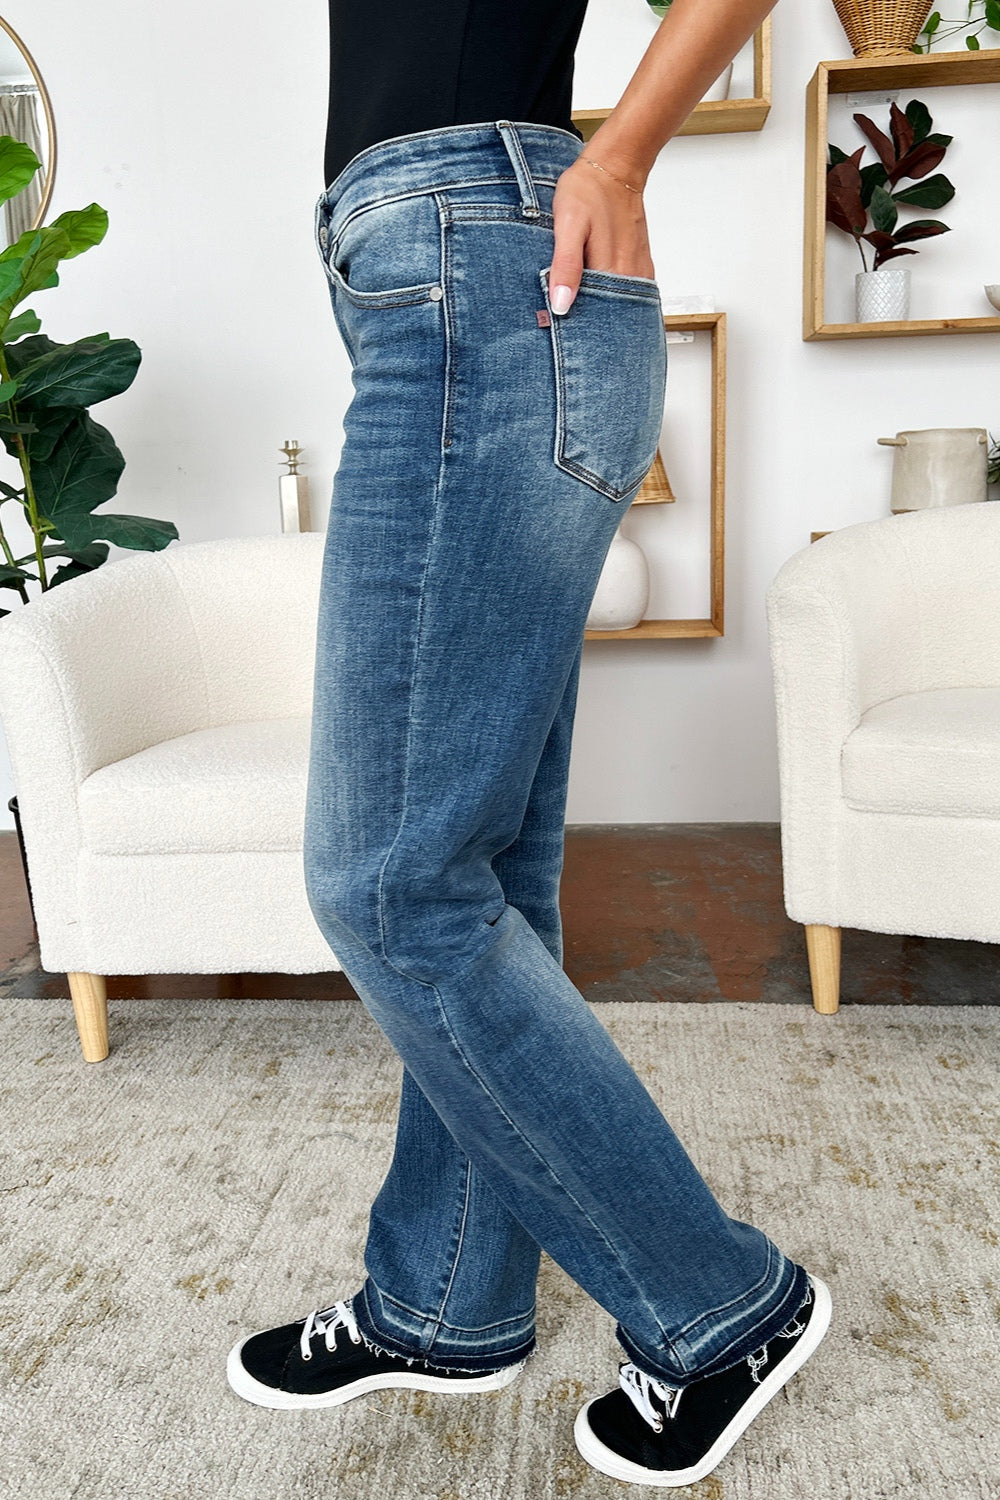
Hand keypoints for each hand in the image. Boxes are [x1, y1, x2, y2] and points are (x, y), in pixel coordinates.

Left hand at [548, 153, 655, 315]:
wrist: (615, 169)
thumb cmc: (587, 192)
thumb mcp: (568, 226)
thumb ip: (566, 266)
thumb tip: (561, 304)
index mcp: (611, 271)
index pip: (594, 320)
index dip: (574, 329)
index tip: (556, 330)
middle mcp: (630, 276)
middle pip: (609, 318)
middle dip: (588, 327)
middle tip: (564, 326)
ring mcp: (638, 273)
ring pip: (620, 308)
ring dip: (601, 314)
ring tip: (580, 313)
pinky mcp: (641, 267)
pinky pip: (629, 296)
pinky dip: (613, 301)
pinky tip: (598, 297)